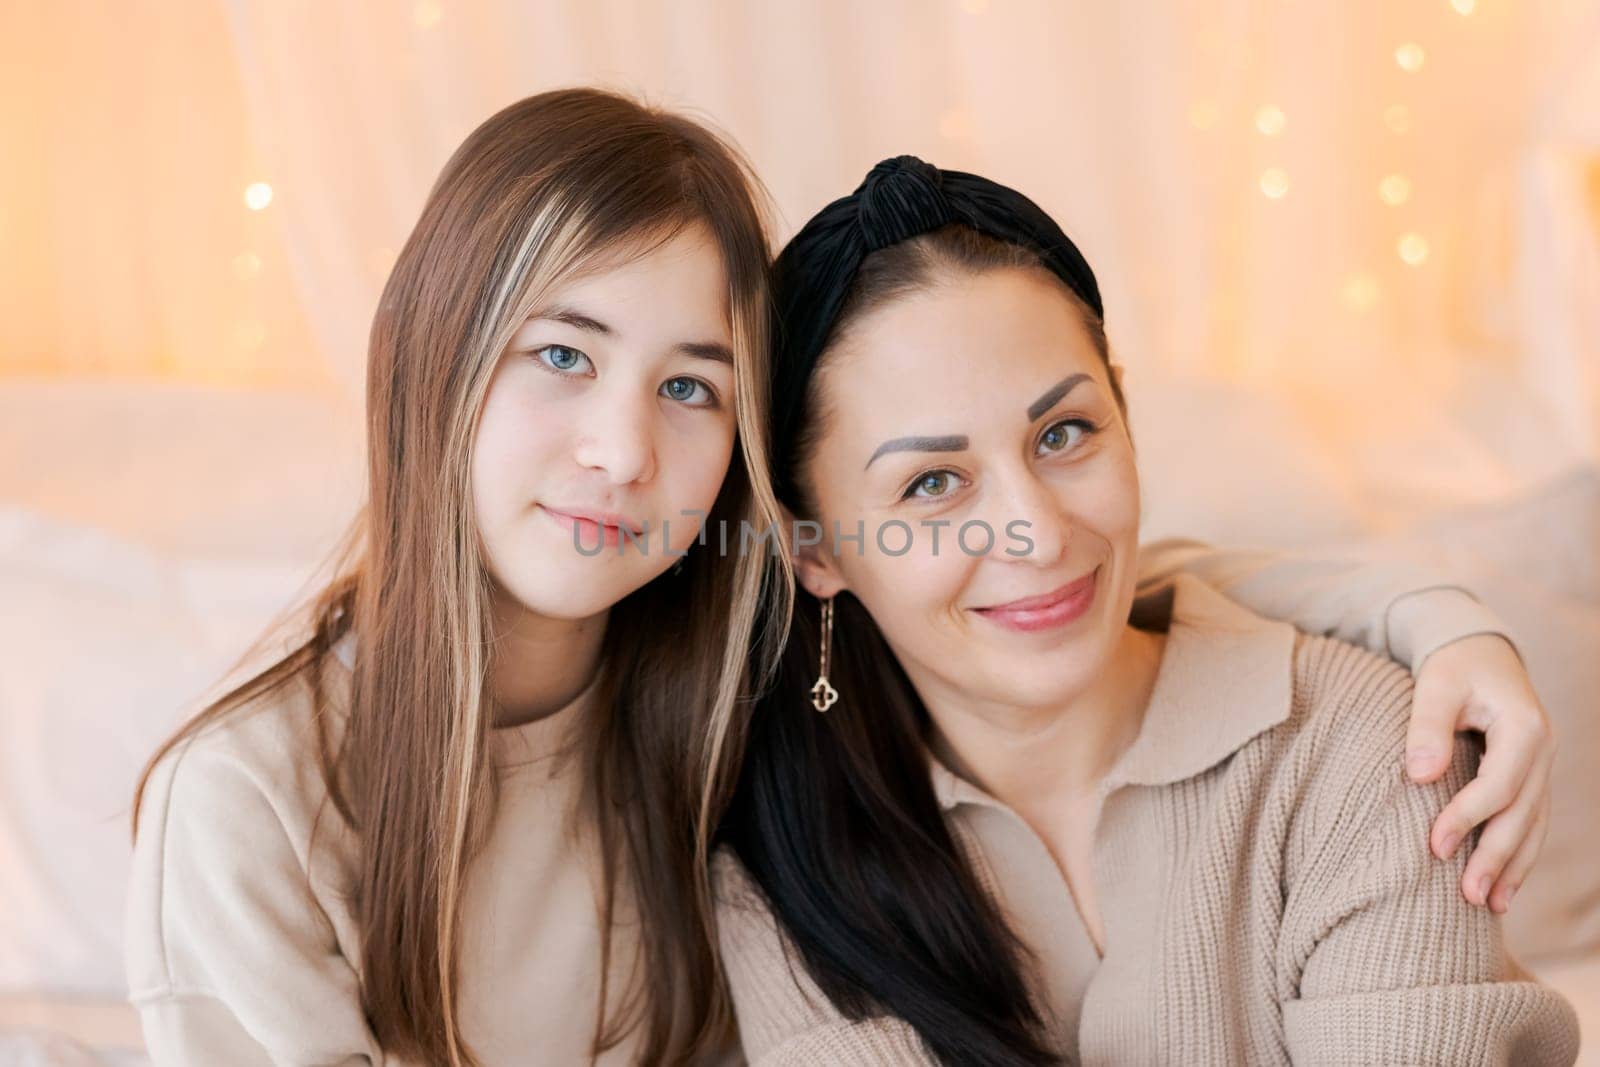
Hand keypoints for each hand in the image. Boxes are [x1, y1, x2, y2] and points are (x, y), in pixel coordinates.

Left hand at [1406, 634, 1552, 913]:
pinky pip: (1531, 820)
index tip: (1434, 846)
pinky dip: (1519, 853)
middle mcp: (1544, 750)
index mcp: (1525, 727)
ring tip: (1491, 906)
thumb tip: (1419, 776)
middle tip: (1468, 897)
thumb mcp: (1436, 685)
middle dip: (1497, 858)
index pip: (1500, 785)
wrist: (1480, 651)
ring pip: (1533, 824)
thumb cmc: (1453, 666)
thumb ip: (1427, 727)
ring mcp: (1543, 765)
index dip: (1468, 818)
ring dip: (1514, 866)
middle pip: (1522, 814)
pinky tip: (1505, 886)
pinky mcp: (1532, 776)